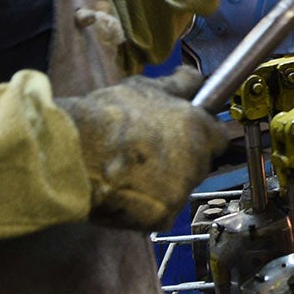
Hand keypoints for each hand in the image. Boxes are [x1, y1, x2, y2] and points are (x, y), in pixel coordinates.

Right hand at [58, 67, 229, 230]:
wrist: (77, 152)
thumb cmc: (109, 116)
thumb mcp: (146, 88)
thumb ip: (179, 85)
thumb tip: (195, 78)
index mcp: (199, 130)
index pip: (217, 137)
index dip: (200, 135)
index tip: (183, 134)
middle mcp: (197, 161)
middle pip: (199, 164)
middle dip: (181, 159)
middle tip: (147, 152)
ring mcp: (181, 191)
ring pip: (178, 188)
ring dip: (162, 183)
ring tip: (129, 170)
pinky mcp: (162, 216)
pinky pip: (159, 211)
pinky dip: (145, 205)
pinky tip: (122, 189)